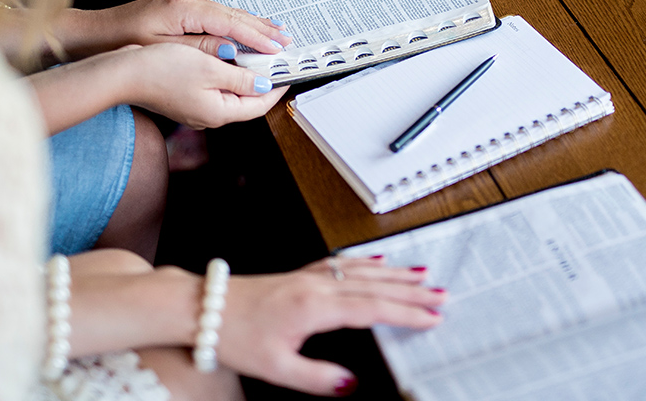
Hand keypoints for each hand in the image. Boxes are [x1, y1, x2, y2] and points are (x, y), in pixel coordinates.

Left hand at [101, 0, 288, 58]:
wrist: (92, 34)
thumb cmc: (122, 43)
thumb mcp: (163, 50)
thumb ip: (200, 48)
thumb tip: (232, 51)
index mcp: (183, 9)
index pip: (230, 22)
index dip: (256, 36)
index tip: (277, 47)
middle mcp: (187, 0)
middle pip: (233, 14)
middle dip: (262, 28)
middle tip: (287, 40)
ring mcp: (183, 2)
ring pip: (227, 13)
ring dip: (252, 24)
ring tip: (276, 33)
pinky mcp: (179, 8)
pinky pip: (216, 15)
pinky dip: (235, 23)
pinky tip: (245, 28)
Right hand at [122, 42, 286, 127]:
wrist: (124, 73)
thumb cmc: (163, 69)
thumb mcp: (210, 68)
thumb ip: (241, 77)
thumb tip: (264, 84)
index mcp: (218, 112)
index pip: (259, 104)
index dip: (277, 88)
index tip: (288, 72)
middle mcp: (208, 116)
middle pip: (245, 100)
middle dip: (262, 80)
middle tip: (274, 60)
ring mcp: (195, 110)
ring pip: (229, 93)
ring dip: (243, 76)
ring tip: (254, 57)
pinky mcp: (184, 100)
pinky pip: (213, 89)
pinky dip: (224, 75)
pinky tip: (225, 60)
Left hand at [218, 257, 444, 395]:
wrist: (204, 306)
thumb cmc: (234, 335)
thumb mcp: (276, 367)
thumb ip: (317, 378)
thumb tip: (350, 383)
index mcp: (314, 306)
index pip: (372, 309)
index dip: (405, 313)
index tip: (431, 317)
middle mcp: (315, 285)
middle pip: (374, 285)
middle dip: (411, 290)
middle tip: (441, 294)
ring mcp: (309, 275)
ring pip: (361, 271)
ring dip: (394, 273)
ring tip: (422, 276)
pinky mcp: (300, 273)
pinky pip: (342, 263)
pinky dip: (366, 262)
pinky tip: (377, 261)